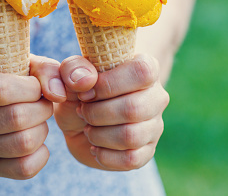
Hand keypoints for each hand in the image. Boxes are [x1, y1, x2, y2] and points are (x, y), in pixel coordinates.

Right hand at [0, 56, 54, 179]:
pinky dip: (42, 153)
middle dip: (42, 107)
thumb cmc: (10, 77)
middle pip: (16, 118)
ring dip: (42, 128)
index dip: (31, 87)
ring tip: (36, 119)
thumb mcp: (25, 63)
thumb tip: (58, 95)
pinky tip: (35, 136)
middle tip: (41, 102)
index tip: (35, 85)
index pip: (0, 90)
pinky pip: (26, 168)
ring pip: (24, 143)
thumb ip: (46, 70)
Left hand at [38, 54, 169, 170]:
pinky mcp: (148, 150)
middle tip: (82, 111)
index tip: (85, 92)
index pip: (142, 72)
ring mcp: (154, 125)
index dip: (109, 84)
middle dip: (97, 113)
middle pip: (134, 108)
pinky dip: (105, 155)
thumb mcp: (70, 75)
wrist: (79, 121)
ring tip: (88, 128)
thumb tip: (84, 81)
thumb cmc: (80, 91)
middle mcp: (156, 96)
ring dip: (99, 135)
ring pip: (132, 136)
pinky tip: (95, 147)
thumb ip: (72, 69)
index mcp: (145, 67)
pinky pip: (131, 159)